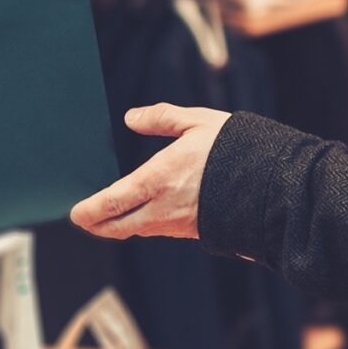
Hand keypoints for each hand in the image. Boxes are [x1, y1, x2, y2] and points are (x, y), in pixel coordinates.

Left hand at [71, 106, 230, 240]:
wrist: (272, 185)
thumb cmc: (236, 149)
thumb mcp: (197, 122)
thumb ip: (161, 118)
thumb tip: (132, 117)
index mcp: (158, 179)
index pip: (111, 201)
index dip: (89, 210)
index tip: (75, 213)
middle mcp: (163, 207)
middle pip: (118, 225)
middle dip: (97, 225)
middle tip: (84, 220)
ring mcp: (179, 223)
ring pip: (139, 229)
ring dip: (119, 225)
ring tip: (107, 217)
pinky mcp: (194, 230)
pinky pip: (160, 230)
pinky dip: (143, 224)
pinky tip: (142, 214)